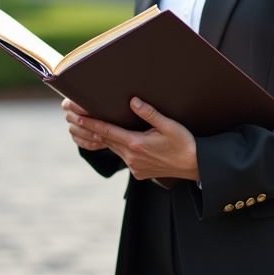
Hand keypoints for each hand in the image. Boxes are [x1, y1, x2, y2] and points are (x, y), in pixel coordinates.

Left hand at [71, 97, 198, 181]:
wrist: (195, 166)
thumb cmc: (184, 143)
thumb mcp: (169, 125)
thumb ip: (149, 113)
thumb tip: (133, 101)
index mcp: (136, 144)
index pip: (107, 131)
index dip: (91, 124)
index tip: (78, 117)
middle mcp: (132, 157)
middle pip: (108, 140)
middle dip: (94, 129)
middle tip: (79, 117)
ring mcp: (134, 167)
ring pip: (115, 149)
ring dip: (106, 139)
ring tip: (95, 127)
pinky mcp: (139, 173)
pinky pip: (124, 158)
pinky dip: (119, 148)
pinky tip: (120, 141)